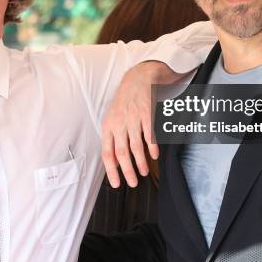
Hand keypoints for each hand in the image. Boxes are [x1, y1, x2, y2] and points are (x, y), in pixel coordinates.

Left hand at [102, 62, 162, 188]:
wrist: (138, 78)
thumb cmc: (125, 101)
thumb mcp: (113, 117)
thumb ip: (112, 138)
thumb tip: (113, 161)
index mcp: (108, 126)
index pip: (107, 152)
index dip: (112, 170)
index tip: (117, 183)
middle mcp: (119, 123)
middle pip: (122, 153)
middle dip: (128, 171)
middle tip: (133, 183)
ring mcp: (133, 119)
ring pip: (136, 147)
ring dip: (141, 163)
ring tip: (144, 172)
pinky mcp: (147, 115)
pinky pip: (149, 136)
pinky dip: (152, 148)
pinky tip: (154, 156)